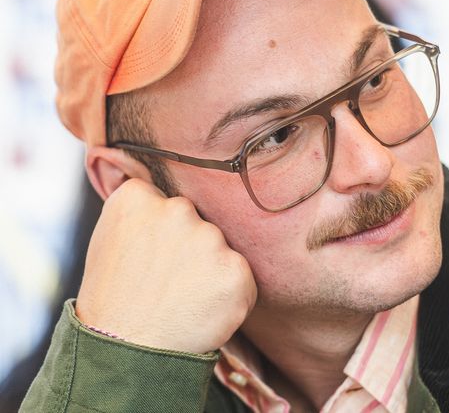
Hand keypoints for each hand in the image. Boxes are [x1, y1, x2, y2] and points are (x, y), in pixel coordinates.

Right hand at [75, 178, 257, 352]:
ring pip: (220, 248)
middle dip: (190, 247)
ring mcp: (208, 238)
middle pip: (197, 222)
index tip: (150, 256)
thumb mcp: (108, 240)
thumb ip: (139, 211)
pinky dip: (230, 293)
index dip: (161, 231)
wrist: (125, 355)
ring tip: (183, 299)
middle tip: (168, 282)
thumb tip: (160, 194)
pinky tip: (203, 310)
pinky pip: (241, 276)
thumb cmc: (114, 300)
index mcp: (140, 198)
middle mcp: (177, 209)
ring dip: (210, 270)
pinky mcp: (235, 269)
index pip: (164, 200)